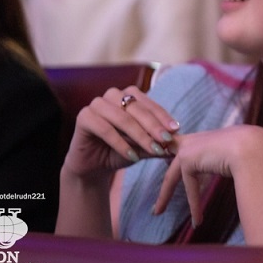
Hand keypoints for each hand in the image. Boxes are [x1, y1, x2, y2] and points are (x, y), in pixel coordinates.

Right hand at [63, 88, 179, 180]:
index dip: (163, 117)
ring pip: (123, 118)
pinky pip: (105, 129)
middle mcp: (112, 95)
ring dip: (140, 135)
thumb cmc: (120, 152)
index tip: (176, 130)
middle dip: (154, 126)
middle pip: (137, 109)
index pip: (149, 104)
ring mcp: (96, 104)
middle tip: (166, 141)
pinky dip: (121, 143)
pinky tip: (133, 156)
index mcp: (128, 96)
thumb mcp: (143, 147)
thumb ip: (158, 142)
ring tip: (153, 150)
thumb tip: (179, 142)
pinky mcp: (83, 117)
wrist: (93, 167)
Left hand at [153, 125, 262, 226]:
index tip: (162, 157)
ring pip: (172, 176)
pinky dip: (194, 206)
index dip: (170, 151)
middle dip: (160, 174)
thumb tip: (235, 165)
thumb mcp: (236, 152)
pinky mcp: (187, 159)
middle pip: (171, 159)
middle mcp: (194, 139)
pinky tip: (197, 221)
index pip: (182, 144)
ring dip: (164, 196)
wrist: (252, 147)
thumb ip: (226, 157)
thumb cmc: (252, 150)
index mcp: (206, 136)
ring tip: (157, 211)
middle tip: (153, 187)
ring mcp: (189, 148)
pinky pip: (189, 187)